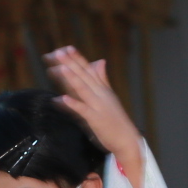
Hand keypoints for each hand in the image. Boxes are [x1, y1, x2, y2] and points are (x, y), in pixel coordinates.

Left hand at [43, 46, 144, 185]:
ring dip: (72, 78)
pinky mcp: (96, 120)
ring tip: (61, 67)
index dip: (78, 59)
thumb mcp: (109, 96)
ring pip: (83, 89)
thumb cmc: (116, 120)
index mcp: (102, 89)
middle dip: (71, 63)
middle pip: (84, 76)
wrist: (128, 140)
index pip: (89, 70)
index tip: (67, 47)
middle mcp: (101, 94)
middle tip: (59, 52)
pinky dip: (73, 104)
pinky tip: (61, 99)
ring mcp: (98, 106)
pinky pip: (83, 110)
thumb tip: (99, 60)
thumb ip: (102, 78)